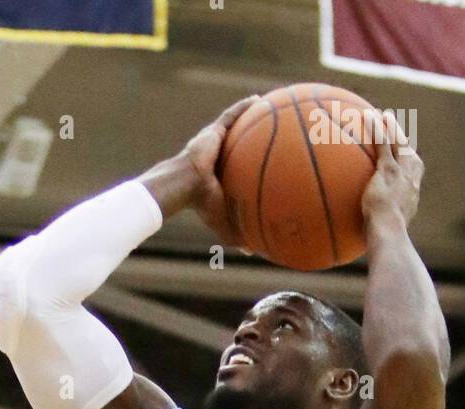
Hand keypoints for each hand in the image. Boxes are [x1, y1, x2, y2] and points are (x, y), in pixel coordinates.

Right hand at [181, 96, 260, 246]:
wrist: (184, 187)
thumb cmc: (203, 206)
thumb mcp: (225, 224)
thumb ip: (240, 235)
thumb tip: (254, 252)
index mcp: (224, 176)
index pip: (243, 168)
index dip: (256, 163)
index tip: (273, 161)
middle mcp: (221, 156)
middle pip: (244, 143)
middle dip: (259, 135)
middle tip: (280, 131)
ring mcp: (216, 142)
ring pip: (238, 126)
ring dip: (254, 116)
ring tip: (273, 107)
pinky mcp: (213, 131)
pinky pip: (232, 115)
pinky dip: (245, 107)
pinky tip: (261, 99)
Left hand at [362, 115, 422, 232]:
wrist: (389, 233)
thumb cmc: (385, 237)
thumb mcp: (384, 232)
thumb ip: (378, 226)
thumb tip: (365, 235)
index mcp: (412, 192)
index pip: (409, 171)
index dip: (404, 160)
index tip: (400, 154)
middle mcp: (411, 178)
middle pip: (407, 151)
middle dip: (401, 138)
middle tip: (393, 127)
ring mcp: (402, 171)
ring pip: (398, 142)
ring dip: (391, 127)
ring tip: (382, 116)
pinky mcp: (389, 168)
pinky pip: (383, 143)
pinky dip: (378, 128)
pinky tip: (369, 117)